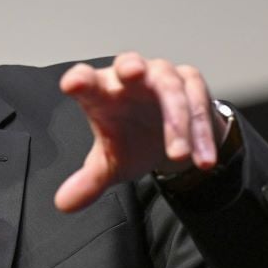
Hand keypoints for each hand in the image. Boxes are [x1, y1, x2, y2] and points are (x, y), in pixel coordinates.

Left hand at [54, 53, 220, 212]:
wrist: (172, 140)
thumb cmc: (132, 141)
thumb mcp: (111, 164)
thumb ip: (89, 182)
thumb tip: (64, 204)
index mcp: (103, 92)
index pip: (86, 80)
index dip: (80, 80)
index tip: (72, 85)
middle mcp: (131, 78)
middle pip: (129, 63)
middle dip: (131, 66)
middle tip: (132, 73)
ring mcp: (162, 77)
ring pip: (170, 89)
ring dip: (176, 121)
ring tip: (178, 155)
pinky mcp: (191, 84)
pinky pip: (198, 103)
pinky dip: (201, 133)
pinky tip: (203, 159)